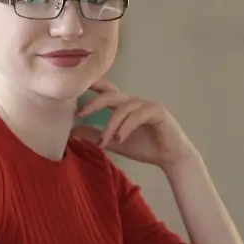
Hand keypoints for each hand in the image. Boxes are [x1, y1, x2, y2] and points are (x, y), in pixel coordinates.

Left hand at [73, 81, 197, 169]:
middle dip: (94, 102)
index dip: (91, 86)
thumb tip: (72, 132)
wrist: (170, 158)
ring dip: (111, 125)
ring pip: (123, 108)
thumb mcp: (114, 143)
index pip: (105, 90)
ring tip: (104, 141)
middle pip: (111, 94)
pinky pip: (137, 116)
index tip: (73, 89)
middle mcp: (134, 101)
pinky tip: (120, 139)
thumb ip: (96, 135)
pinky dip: (126, 127)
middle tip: (80, 114)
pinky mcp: (157, 112)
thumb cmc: (145, 147)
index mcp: (124, 105)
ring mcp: (146, 104)